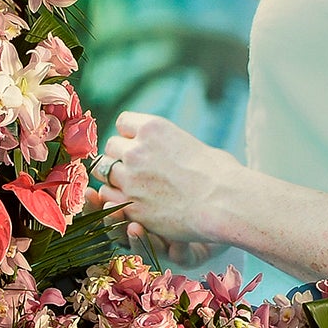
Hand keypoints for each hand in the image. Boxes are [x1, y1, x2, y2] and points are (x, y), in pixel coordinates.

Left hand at [97, 111, 239, 265]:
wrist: (224, 204)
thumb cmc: (221, 174)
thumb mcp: (194, 145)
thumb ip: (170, 145)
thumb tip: (168, 152)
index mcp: (154, 128)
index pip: (123, 122)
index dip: (131, 134)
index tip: (141, 144)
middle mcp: (137, 150)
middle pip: (111, 146)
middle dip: (121, 156)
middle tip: (138, 168)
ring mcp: (130, 178)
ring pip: (104, 172)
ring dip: (116, 177)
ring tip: (135, 185)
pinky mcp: (130, 205)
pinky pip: (108, 196)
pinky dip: (116, 198)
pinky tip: (134, 201)